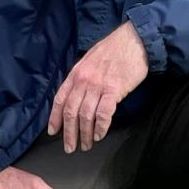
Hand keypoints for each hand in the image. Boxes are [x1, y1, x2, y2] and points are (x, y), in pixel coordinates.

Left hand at [48, 22, 149, 153]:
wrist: (134, 40)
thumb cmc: (114, 49)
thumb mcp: (89, 60)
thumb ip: (81, 77)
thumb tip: (77, 95)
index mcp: (75, 74)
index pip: (59, 100)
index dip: (55, 118)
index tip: (53, 132)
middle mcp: (83, 81)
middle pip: (70, 112)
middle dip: (69, 133)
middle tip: (70, 147)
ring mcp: (98, 85)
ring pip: (85, 116)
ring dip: (85, 134)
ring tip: (86, 145)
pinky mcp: (114, 90)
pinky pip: (103, 113)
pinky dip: (100, 127)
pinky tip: (99, 135)